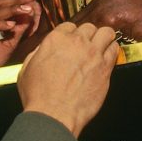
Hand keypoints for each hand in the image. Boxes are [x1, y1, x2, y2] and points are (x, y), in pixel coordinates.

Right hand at [17, 22, 118, 136]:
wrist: (54, 114)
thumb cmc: (38, 96)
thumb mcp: (26, 69)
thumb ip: (37, 54)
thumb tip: (44, 50)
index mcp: (56, 40)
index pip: (69, 26)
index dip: (71, 34)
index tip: (72, 42)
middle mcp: (76, 42)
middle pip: (89, 28)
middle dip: (87, 36)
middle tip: (86, 46)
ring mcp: (93, 53)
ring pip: (106, 33)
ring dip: (104, 38)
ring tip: (102, 46)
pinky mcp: (105, 67)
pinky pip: (115, 49)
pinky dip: (112, 50)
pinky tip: (108, 56)